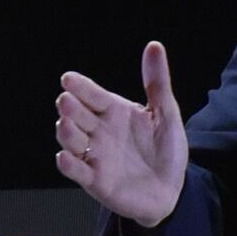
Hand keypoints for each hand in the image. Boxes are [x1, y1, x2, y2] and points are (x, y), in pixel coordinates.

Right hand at [56, 42, 188, 228]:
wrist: (171, 190)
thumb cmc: (166, 150)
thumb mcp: (166, 114)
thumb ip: (157, 83)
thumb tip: (154, 45)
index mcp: (114, 111)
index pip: (92, 95)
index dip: (80, 87)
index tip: (68, 78)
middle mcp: (99, 131)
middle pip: (78, 115)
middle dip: (70, 108)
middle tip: (66, 100)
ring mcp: (95, 156)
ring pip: (72, 141)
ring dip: (66, 133)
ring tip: (66, 124)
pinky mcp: (95, 181)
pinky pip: (78, 172)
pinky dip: (69, 165)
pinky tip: (65, 157)